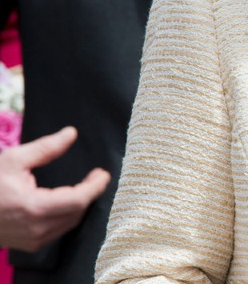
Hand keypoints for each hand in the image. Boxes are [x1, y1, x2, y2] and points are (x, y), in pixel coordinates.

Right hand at [0, 127, 110, 251]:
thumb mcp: (14, 160)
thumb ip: (46, 148)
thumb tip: (71, 133)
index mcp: (34, 207)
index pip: (78, 200)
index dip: (95, 186)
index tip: (102, 173)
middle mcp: (36, 228)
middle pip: (77, 212)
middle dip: (90, 194)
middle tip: (94, 177)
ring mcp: (33, 240)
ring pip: (70, 224)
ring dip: (80, 206)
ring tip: (84, 187)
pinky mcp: (29, 245)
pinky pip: (58, 231)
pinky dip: (67, 217)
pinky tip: (67, 203)